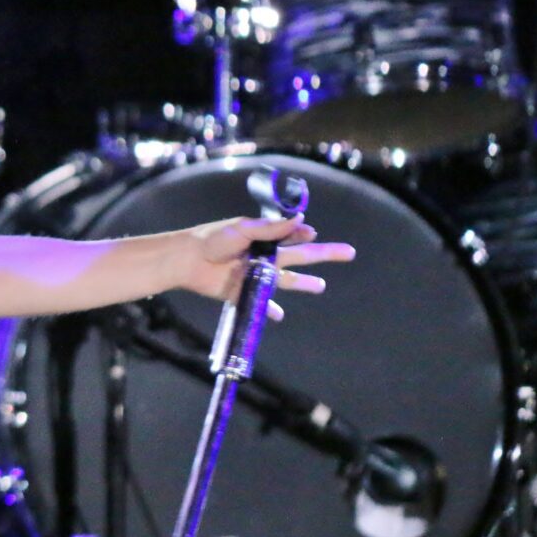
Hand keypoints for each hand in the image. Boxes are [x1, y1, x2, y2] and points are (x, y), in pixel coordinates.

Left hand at [173, 214, 355, 321]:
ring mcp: (255, 275)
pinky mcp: (244, 292)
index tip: (313, 233)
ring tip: (321, 286)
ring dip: (303, 283)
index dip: (306, 235)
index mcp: (264, 238)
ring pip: (286, 280)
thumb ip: (271, 228)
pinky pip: (261, 303)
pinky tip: (279, 315)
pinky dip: (270, 310)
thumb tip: (302, 221)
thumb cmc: (213, 240)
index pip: (293, 236)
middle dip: (324, 254)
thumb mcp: (243, 229)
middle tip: (349, 253)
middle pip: (300, 257)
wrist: (187, 260)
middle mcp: (263, 256)